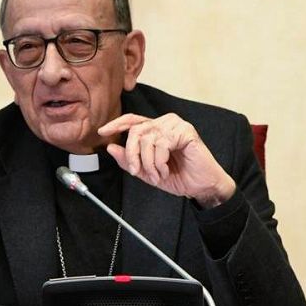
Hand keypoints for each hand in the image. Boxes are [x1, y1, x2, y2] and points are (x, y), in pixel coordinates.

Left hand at [98, 112, 236, 207]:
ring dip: (149, 162)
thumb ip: (129, 160)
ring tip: (157, 174)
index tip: (103, 132)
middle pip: (136, 131)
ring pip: (148, 138)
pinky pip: (162, 143)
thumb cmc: (180, 176)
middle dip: (132, 154)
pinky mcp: (186, 131)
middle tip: (136, 171)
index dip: (116, 124)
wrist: (202, 186)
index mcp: (156, 129)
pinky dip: (160, 161)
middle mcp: (165, 123)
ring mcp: (176, 125)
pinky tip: (166, 169)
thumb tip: (111, 148)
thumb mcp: (147, 172)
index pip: (132, 120)